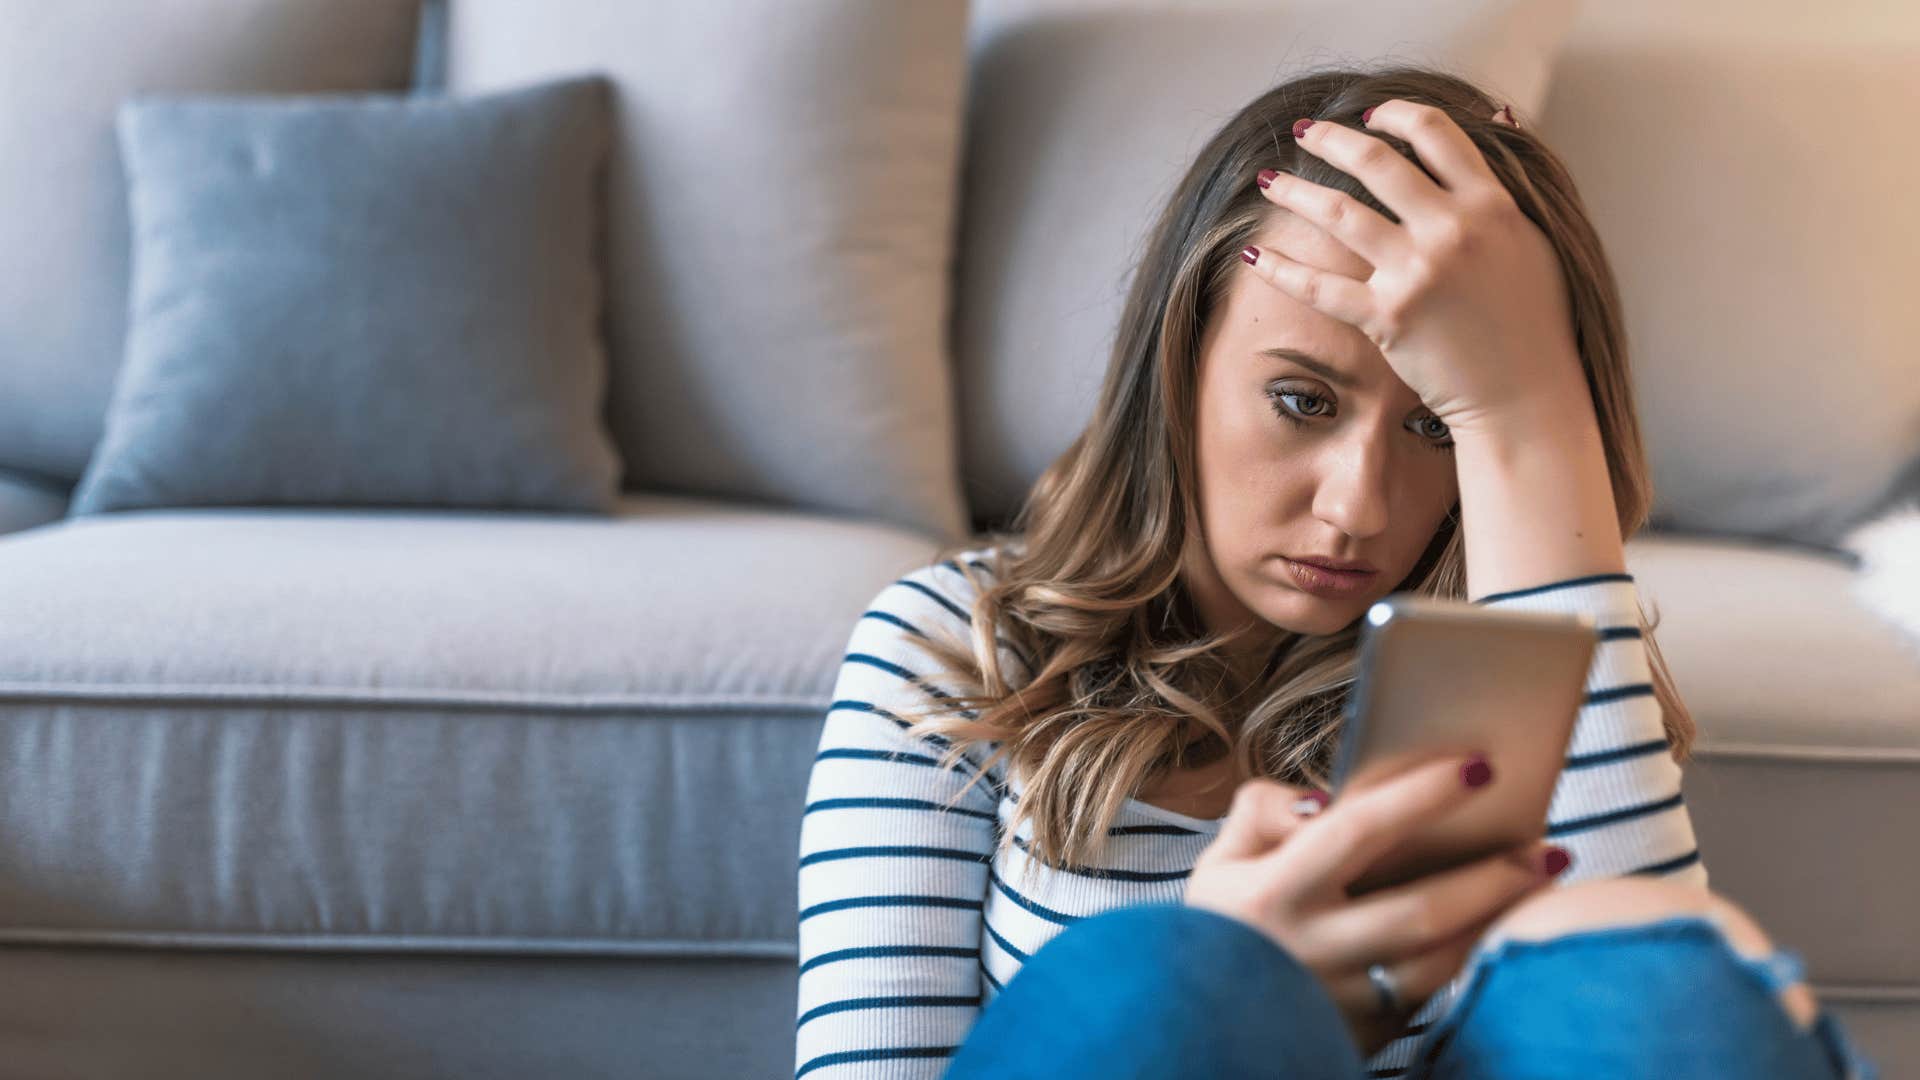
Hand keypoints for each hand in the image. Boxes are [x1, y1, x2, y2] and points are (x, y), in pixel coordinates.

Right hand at [1182, 755, 1568, 1056]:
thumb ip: (1262, 812)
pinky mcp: (1366, 1034)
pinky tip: (1504, 926)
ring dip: (1499, 920)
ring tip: (1544, 880)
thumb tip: (1325, 799)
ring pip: (1440, 962)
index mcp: (1274, 893)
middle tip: (1549, 845)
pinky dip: (1473, 956)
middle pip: (1421, 910)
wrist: (1202, 1025)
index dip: (1420, 795)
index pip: (1356, 830)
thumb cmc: (1220, 929)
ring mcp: (1342, 999)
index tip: (1478, 767)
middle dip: (1493, 875)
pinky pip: (1434, 994)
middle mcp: (1312, 949)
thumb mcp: (1218, 863)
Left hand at [1244, 99, 1581, 436]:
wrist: (1525, 394)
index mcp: (1490, 204)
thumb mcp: (1534, 237)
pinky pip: (1319, 287)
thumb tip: (1498, 115)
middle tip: (1303, 131)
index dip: (1394, 114)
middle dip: (1331, 140)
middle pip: (1377, 162)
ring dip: (1295, 192)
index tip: (1368, 114)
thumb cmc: (1534, 320)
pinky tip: (1252, 255)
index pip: (1434, 133)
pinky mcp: (1388, 317)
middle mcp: (1451, 229)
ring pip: (1339, 213)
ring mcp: (1417, 272)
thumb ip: (1505, 180)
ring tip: (1268, 181)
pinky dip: (1280, 269)